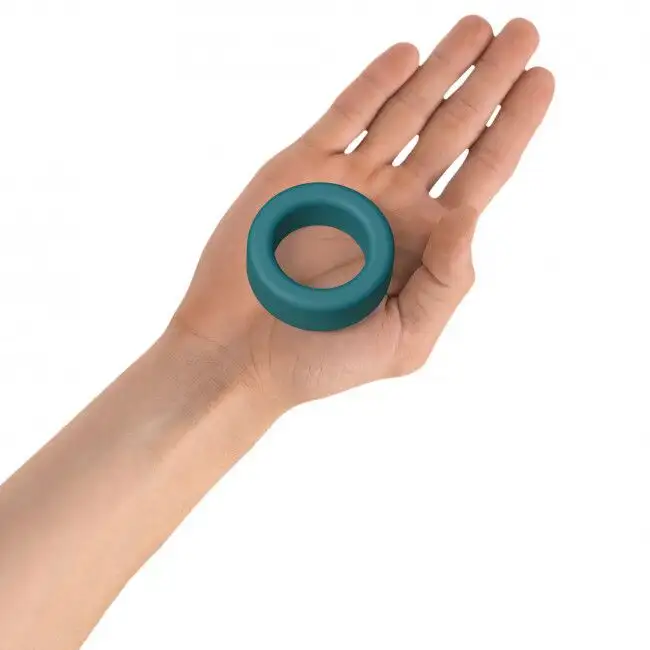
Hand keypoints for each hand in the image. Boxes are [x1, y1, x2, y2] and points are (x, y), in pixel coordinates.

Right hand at [170, 15, 553, 408]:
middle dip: (489, 82)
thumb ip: (446, 281)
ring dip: (441, 69)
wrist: (242, 352)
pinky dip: (374, 84)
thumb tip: (470, 216)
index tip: (543, 81)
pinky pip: (345, 115)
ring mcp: (348, 182)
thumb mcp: (406, 340)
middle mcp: (392, 205)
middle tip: (523, 34)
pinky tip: (407, 56)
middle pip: (453, 130)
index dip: (513, 127)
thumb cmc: (323, 360)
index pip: (481, 174)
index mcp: (424, 244)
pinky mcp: (301, 168)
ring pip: (405, 111)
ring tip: (477, 28)